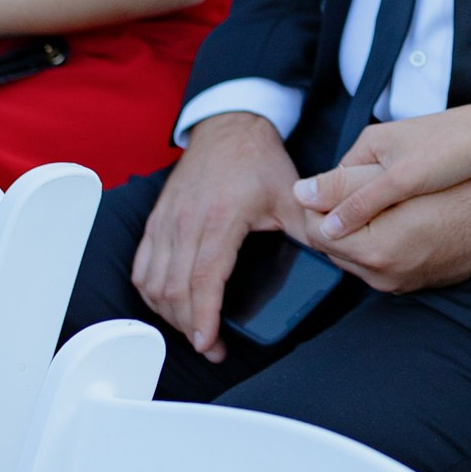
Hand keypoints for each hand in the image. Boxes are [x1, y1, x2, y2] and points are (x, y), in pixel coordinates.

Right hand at [133, 112, 305, 361]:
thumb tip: (328, 260)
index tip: (209, 343)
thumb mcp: (291, 195)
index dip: (204, 316)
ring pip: (153, 281)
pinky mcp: (156, 220)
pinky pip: (142, 265)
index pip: (204, 278)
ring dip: (168, 313)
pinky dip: (150, 291)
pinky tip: (167, 303)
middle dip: (189, 326)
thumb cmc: (257, 159)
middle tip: (210, 345)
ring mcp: (166, 221)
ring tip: (192, 329)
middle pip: (175, 288)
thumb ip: (308, 230)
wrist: (229, 126)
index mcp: (220, 218)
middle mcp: (186, 221)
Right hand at [296, 114, 470, 234]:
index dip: (332, 215)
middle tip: (366, 247)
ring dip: (381, 219)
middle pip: (354, 194)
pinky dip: (401, 215)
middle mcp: (383, 152)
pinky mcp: (425, 173)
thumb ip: (359, 202)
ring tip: (389, 240)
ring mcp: (405, 162)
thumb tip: (322, 226)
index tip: (338, 244)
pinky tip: (409, 229)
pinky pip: (401, 200)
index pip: (334, 186)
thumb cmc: (452, 149)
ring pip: (379, 200)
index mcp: (368, 146)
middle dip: (358, 219)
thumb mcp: (401, 180)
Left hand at [316, 173, 470, 298]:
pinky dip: (372, 242)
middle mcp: (382, 277)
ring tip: (372, 199)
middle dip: (331, 218)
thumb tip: (300, 192)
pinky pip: (373, 264)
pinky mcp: (408, 284)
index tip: (325, 184)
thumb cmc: (458, 191)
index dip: (315, 202)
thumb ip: (342, 187)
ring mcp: (396, 284)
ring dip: (351, 230)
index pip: (315, 230)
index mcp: (375, 251)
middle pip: (331, 246)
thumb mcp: (396, 180)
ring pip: (351, 255)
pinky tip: (390, 218)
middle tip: (349, 187)